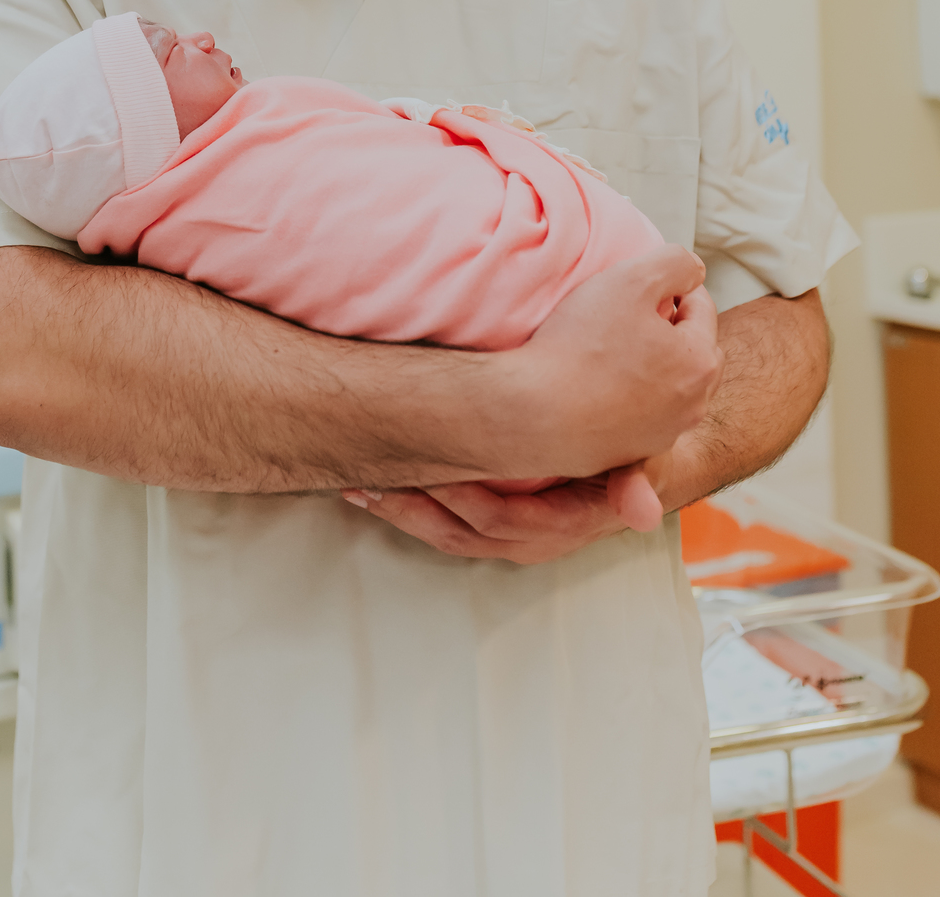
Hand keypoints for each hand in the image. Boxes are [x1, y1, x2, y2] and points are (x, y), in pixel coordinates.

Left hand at [341, 450, 677, 563]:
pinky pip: (443, 525)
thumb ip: (635, 483)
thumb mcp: (642, 463)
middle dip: (410, 507)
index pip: (498, 519)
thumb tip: (642, 513)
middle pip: (456, 533)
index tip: (422, 468)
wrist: (637, 476)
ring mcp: (508, 539)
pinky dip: (409, 508)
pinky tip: (374, 486)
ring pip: (443, 534)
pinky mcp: (491, 527)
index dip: (457, 496)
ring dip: (400, 511)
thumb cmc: (634, 456)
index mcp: (561, 526)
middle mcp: (530, 541)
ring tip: (356, 486)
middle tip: (366, 479)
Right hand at [494, 246, 721, 479]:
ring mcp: (662, 434)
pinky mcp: (631, 452)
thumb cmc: (581, 346)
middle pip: (689, 347)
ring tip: (609, 347)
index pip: (700, 305)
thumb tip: (692, 272)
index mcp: (700, 363)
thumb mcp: (631, 279)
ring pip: (667, 383)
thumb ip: (676, 264)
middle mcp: (692, 406)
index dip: (669, 285)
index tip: (635, 285)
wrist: (535, 414)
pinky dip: (627, 393)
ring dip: (649, 362)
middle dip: (666, 326)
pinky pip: (640, 411)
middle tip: (625, 314)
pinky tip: (596, 381)